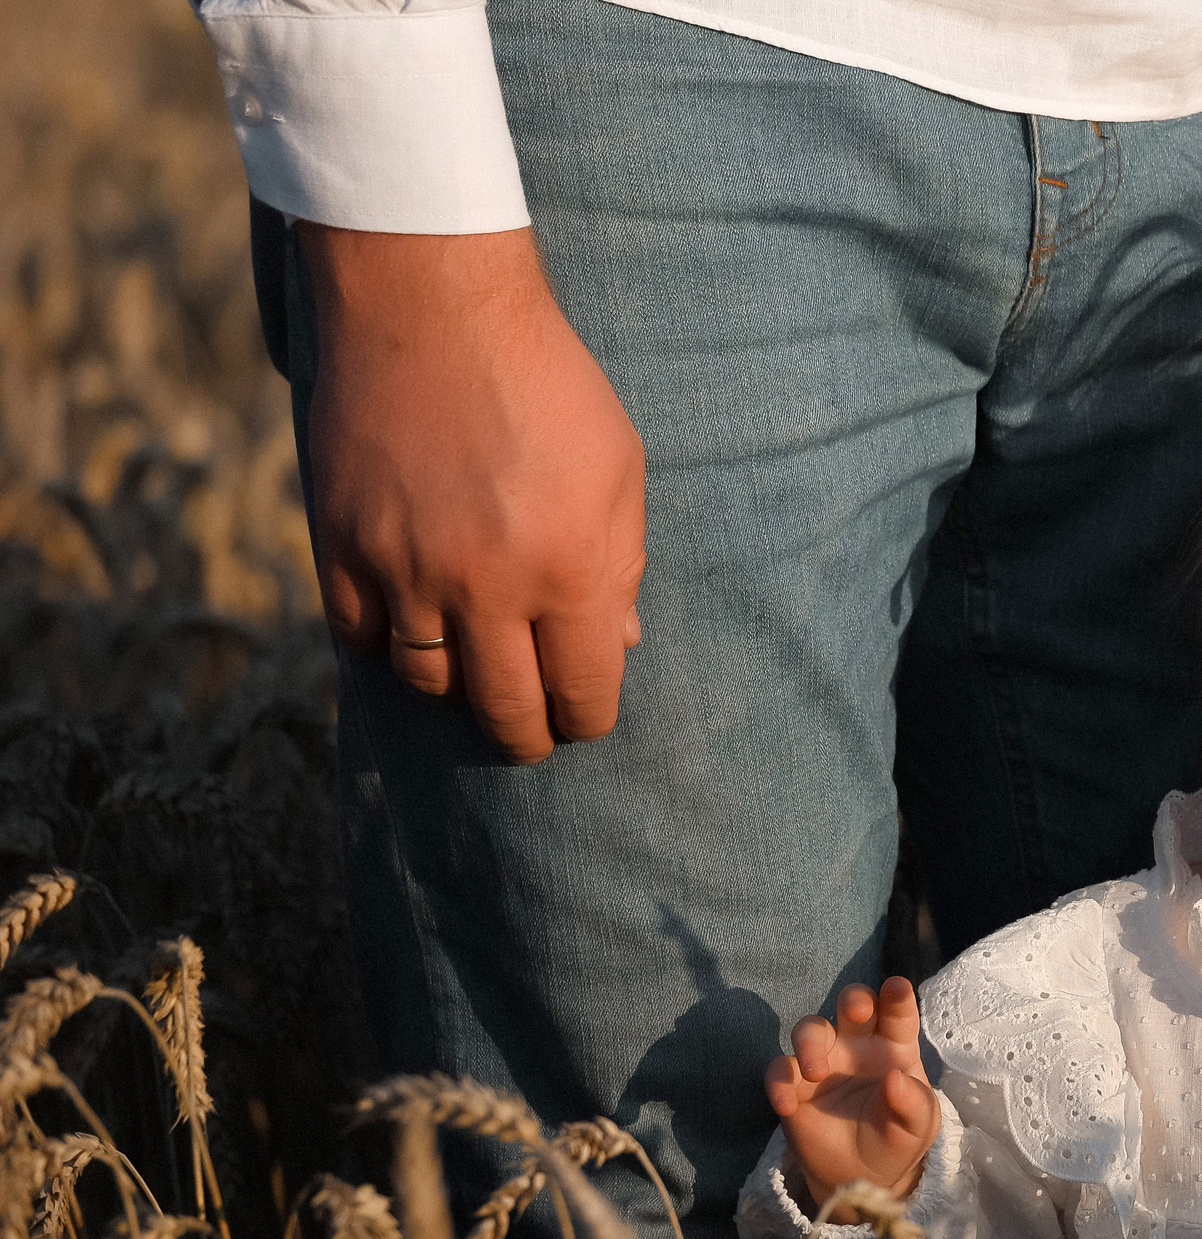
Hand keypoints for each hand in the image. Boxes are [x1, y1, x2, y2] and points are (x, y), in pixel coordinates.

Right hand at [302, 225, 645, 762]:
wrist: (431, 302)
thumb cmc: (546, 382)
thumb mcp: (617, 467)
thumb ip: (620, 563)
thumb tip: (616, 644)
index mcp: (570, 571)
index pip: (583, 692)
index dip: (586, 717)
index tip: (582, 714)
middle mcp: (487, 585)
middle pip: (505, 711)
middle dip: (528, 732)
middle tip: (533, 730)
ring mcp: (406, 569)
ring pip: (429, 682)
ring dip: (457, 688)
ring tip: (474, 673)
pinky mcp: (340, 544)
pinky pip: (361, 638)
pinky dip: (389, 647)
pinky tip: (413, 630)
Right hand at [765, 978, 941, 1205]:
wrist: (863, 1176)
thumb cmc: (898, 1138)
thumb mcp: (918, 1127)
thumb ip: (914, 1104)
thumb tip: (896, 1079)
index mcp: (894, 1046)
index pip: (897, 1013)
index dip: (897, 997)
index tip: (896, 989)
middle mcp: (857, 1045)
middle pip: (851, 1004)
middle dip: (853, 999)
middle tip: (856, 1011)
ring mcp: (824, 1061)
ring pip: (809, 1029)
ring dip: (810, 1043)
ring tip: (817, 1073)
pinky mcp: (795, 1085)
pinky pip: (779, 1071)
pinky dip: (779, 1084)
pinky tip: (787, 1105)